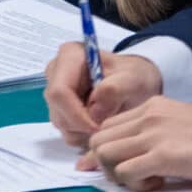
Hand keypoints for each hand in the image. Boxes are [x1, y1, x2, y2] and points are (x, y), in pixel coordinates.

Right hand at [44, 43, 161, 148]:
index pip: (59, 92)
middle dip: (82, 125)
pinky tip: (101, 124)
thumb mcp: (132, 79)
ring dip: (85, 132)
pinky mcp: (60, 109)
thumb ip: (115, 90)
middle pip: (58, 111)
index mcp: (69, 56)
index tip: (98, 127)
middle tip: (107, 125)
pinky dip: (85, 135)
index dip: (76, 114)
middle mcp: (56, 72)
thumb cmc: (133, 76)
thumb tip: (94, 110)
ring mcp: (56, 92)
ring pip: (61, 124)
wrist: (135, 82)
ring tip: (107, 121)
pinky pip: (67, 132)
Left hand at [88, 98, 191, 189]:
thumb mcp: (182, 126)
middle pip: (99, 141)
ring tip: (146, 180)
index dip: (106, 150)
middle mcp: (148, 116)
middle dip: (106, 164)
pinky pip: (126, 173)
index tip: (116, 168)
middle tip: (132, 178)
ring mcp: (154, 134)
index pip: (107, 126)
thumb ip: (155, 134)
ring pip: (105, 155)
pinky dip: (135, 185)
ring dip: (118, 175)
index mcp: (152, 107)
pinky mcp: (165, 156)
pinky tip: (159, 183)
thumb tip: (130, 156)